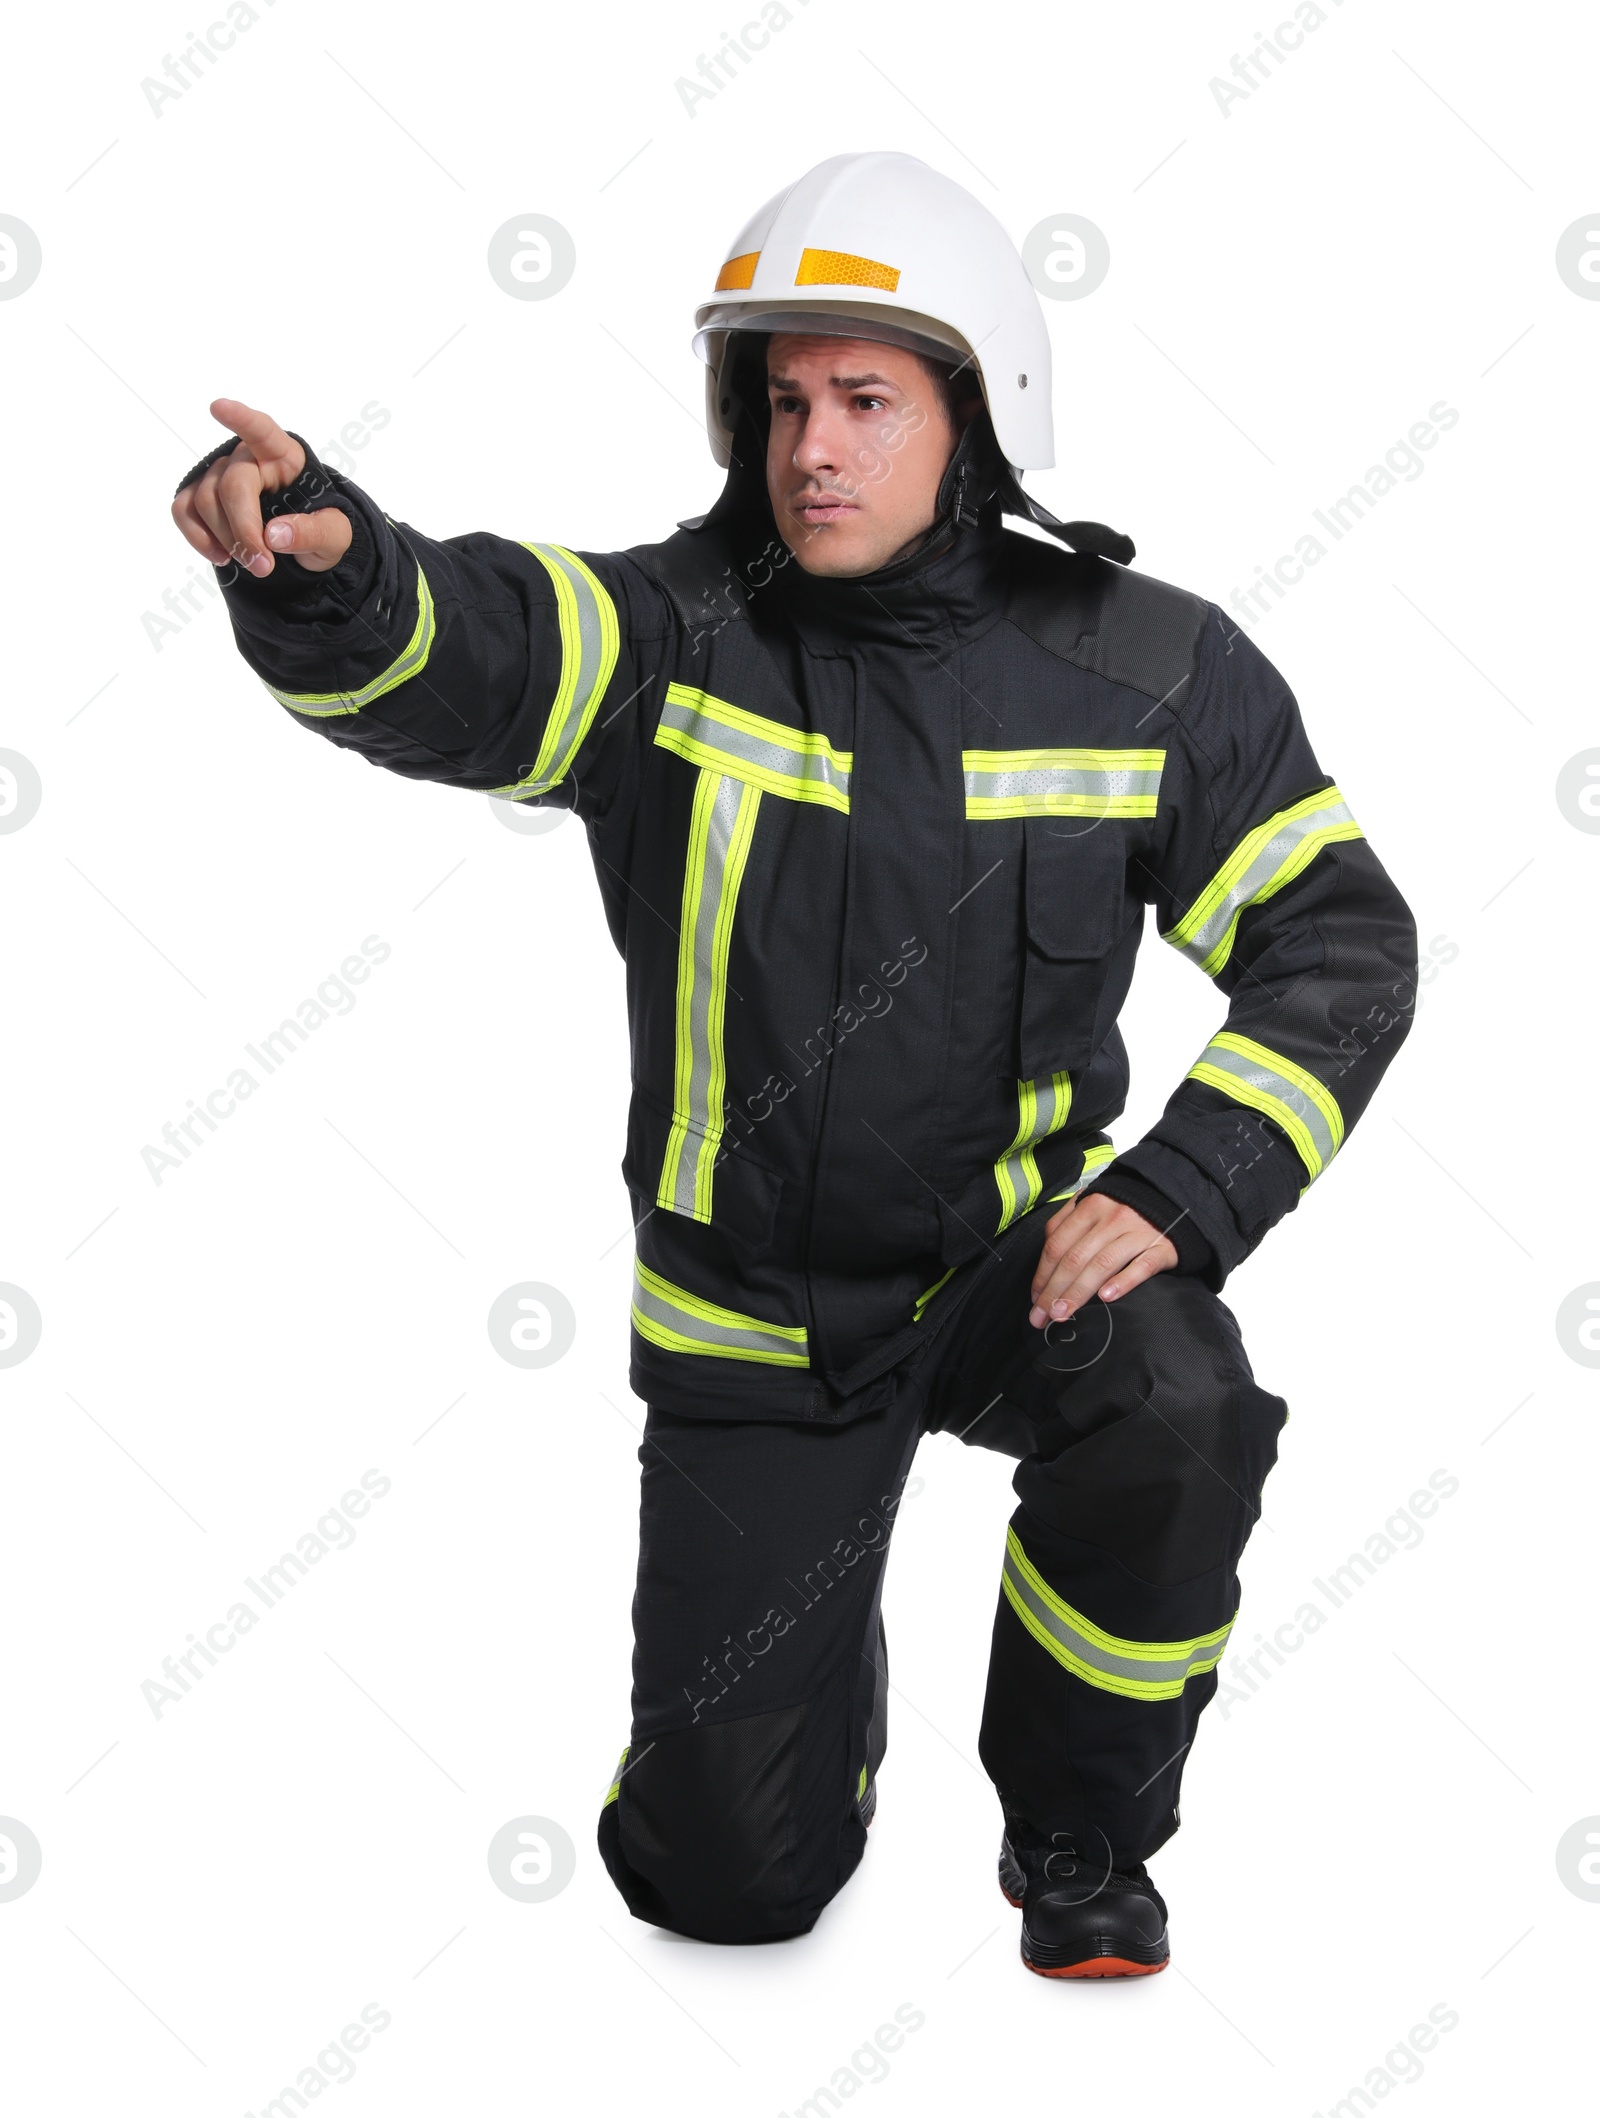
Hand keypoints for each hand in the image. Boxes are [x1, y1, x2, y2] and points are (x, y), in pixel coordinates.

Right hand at [171, 398, 351, 577]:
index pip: (262, 431)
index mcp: (286, 456)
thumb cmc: (321, 528)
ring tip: (252, 564)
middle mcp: (249, 458)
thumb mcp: (334, 535)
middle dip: (243, 530)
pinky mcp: (201, 496)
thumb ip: (311, 533)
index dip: (241, 419)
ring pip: (205, 500)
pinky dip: (197, 537)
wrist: (305, 547)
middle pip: (231, 485)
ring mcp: (221, 474)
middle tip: (263, 566)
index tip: (218, 407)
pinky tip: (221, 556)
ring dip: (226, 539)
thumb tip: (273, 536)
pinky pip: (184, 510)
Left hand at [1029, 1193, 1178, 1328]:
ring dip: (1078, 1292)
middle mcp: (1112, 1218)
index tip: (1035, 1300)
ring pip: (1102, 1264)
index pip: (1058, 1244)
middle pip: (1075, 1258)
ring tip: (1062, 1314)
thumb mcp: (1093, 1204)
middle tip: (1042, 1316)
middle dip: (1054, 1290)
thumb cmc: (1124, 1207)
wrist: (1173, 1198)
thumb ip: (1067, 1223)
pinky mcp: (1162, 1248)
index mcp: (1090, 1206)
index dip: (1043, 1274)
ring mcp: (1138, 1233)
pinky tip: (1106, 1298)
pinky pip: (1142, 1266)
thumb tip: (1046, 1257)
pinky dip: (1123, 1282)